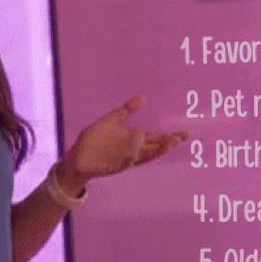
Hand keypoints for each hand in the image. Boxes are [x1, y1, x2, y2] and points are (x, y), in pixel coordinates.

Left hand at [62, 95, 185, 184]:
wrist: (77, 157)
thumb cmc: (93, 139)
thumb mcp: (110, 120)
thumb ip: (126, 110)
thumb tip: (143, 96)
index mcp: (132, 138)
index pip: (155, 137)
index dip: (169, 136)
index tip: (183, 133)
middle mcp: (132, 149)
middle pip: (154, 147)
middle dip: (167, 143)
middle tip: (181, 138)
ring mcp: (125, 158)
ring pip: (145, 155)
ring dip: (156, 150)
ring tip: (169, 143)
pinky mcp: (116, 165)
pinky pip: (128, 161)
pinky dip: (135, 156)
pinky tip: (142, 150)